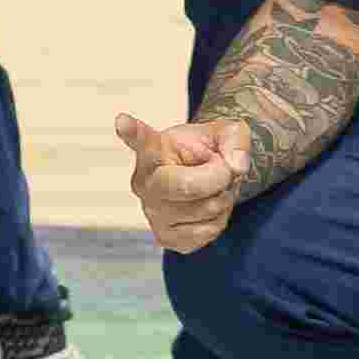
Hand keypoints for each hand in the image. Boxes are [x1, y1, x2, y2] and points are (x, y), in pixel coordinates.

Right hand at [112, 108, 251, 254]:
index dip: (132, 132)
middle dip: (218, 178)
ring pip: (204, 210)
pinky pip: (207, 233)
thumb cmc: (210, 150)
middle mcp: (144, 182)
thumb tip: (234, 167)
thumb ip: (236, 141)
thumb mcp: (228, 133)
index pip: (142, 140)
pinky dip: (220, 220)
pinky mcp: (165, 237)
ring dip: (224, 198)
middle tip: (223, 168)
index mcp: (154, 148)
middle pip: (185, 186)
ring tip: (213, 187)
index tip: (123, 121)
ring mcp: (151, 213)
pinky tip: (208, 207)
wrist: (208, 176)